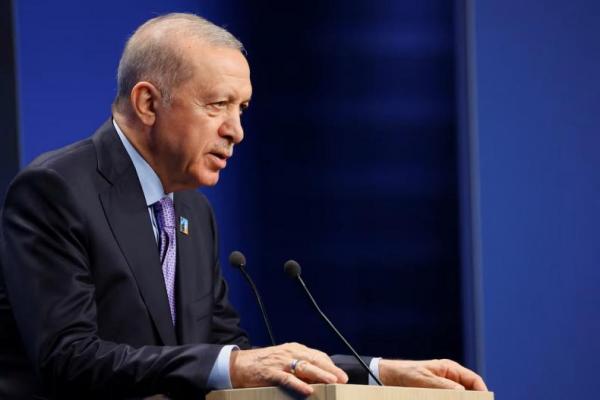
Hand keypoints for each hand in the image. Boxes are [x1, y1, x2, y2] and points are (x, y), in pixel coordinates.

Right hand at [229, 342, 347, 395]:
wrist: (239, 364)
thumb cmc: (264, 363)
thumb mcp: (284, 359)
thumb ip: (299, 365)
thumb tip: (317, 376)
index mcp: (294, 349)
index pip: (317, 355)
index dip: (330, 365)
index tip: (340, 374)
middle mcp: (289, 353)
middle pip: (314, 359)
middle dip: (330, 369)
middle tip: (343, 379)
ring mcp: (280, 362)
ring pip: (304, 367)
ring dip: (319, 374)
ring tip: (332, 382)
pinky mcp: (271, 373)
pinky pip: (287, 379)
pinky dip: (298, 384)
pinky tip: (308, 390)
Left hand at [379, 359, 487, 390]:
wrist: (386, 378)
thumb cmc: (404, 374)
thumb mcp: (424, 380)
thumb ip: (444, 386)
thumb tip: (463, 393)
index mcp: (450, 369)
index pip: (475, 381)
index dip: (482, 393)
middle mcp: (450, 379)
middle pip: (469, 392)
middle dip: (471, 398)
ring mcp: (444, 389)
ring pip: (459, 396)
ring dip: (460, 397)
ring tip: (442, 397)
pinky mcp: (435, 395)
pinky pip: (447, 397)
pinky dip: (450, 398)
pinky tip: (441, 398)